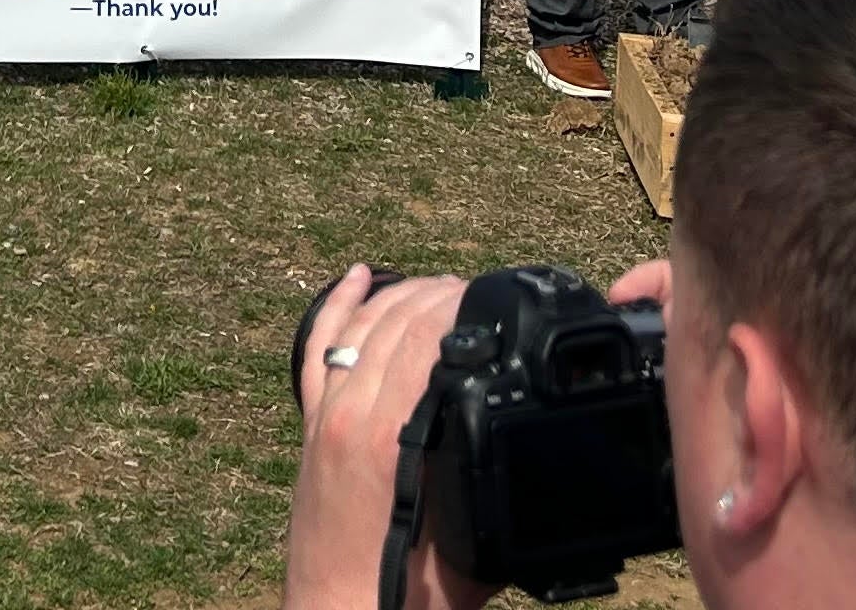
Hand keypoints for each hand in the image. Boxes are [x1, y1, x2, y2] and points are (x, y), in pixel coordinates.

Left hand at [288, 267, 480, 609]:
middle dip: (442, 295)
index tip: (499, 301)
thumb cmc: (409, 596)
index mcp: (390, 436)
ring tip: (443, 287)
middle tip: (482, 294)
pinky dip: (340, 307)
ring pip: (361, 327)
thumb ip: (495, 486)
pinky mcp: (311, 427)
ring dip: (403, 296)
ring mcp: (325, 416)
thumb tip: (544, 445)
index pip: (426, 336)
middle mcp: (351, 414)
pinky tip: (360, 276)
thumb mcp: (474, 542)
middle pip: (396, 322)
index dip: (464, 306)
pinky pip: (319, 349)